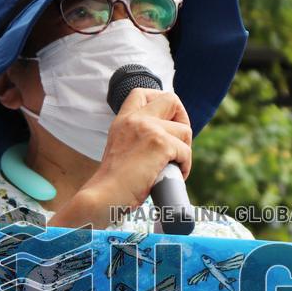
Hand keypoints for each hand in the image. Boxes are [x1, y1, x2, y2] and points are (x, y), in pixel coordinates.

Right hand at [49, 88, 192, 228]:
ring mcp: (148, 129)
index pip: (142, 93)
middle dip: (182, 120)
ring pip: (185, 130)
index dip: (161, 103)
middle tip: (178, 143)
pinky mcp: (160, 144)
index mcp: (123, 120)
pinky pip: (186, 151)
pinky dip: (185, 166)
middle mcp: (135, 119)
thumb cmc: (114, 184)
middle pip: (171, 99)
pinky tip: (176, 176)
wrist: (104, 197)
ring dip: (185, 150)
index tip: (165, 122)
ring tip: (175, 167)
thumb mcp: (122, 150)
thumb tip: (165, 142)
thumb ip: (137, 139)